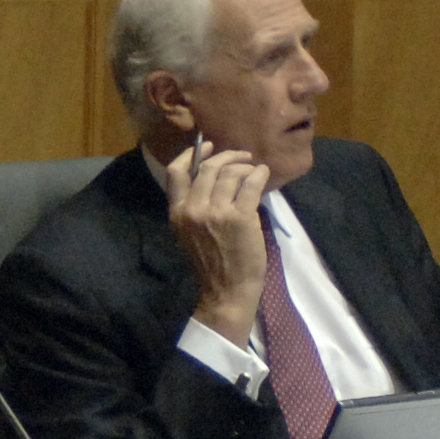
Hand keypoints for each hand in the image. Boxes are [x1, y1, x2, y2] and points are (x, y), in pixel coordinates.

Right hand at [155, 143, 274, 346]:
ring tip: (254, 169)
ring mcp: (216, 213)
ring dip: (245, 166)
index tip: (206, 146)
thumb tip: (212, 178)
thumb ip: (193, 208)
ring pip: (230, 173)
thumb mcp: (189, 235)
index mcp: (177, 214)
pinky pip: (251, 184)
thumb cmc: (211, 265)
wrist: (226, 292)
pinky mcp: (240, 217)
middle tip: (241, 156)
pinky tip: (263, 174)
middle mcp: (193, 210)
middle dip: (226, 156)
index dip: (191, 154)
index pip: (176, 173)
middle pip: (208, 168)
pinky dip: (259, 174)